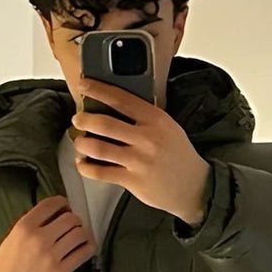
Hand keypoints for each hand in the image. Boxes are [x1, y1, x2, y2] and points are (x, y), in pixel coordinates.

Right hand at [0, 195, 93, 271]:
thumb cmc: (3, 270)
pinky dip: (87, 248)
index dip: (63, 204)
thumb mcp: (11, 239)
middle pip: (70, 218)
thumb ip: (30, 226)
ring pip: (80, 234)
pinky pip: (83, 253)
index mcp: (24, 227)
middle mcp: (39, 238)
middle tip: (72, 227)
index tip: (65, 208)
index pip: (52, 203)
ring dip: (82, 234)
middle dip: (74, 221)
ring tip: (78, 238)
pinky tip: (84, 249)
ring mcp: (51, 256)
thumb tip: (51, 217)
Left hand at [70, 77, 211, 225]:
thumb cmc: (177, 154)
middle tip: (77, 119)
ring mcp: (139, 161)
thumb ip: (144, 116)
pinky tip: (83, 164)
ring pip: (99, 148)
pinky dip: (87, 167)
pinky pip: (101, 173)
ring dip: (82, 144)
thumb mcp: (167, 127)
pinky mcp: (133, 181)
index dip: (98, 90)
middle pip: (105, 124)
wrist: (193, 186)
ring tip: (79, 142)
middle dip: (84, 120)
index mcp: (155, 119)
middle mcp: (146, 138)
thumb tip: (112, 105)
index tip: (83, 85)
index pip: (121, 99)